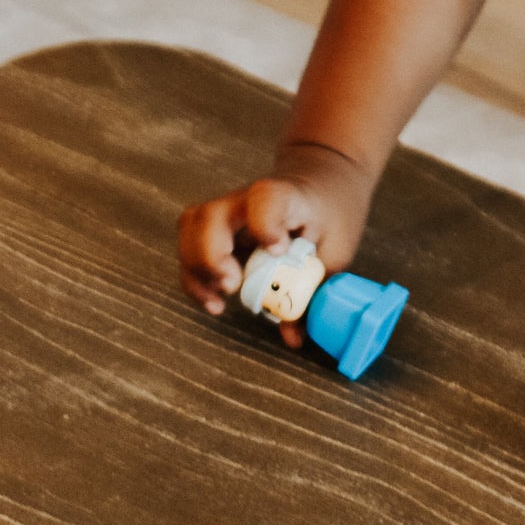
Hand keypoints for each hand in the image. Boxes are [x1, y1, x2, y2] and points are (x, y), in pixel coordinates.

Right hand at [178, 144, 372, 346]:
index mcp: (286, 197)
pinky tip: (214, 302)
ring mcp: (228, 213)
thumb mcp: (334, 251)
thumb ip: (313, 290)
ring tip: (220, 300)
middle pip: (209, 216)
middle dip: (211, 256)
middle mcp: (247, 200)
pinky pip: (190, 248)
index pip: (265, 199)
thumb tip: (292, 336)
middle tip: (233, 284)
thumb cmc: (328, 217)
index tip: (278, 250)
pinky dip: (195, 278)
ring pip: (190, 229)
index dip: (264, 224)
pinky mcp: (217, 229)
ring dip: (197, 270)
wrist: (320, 187)